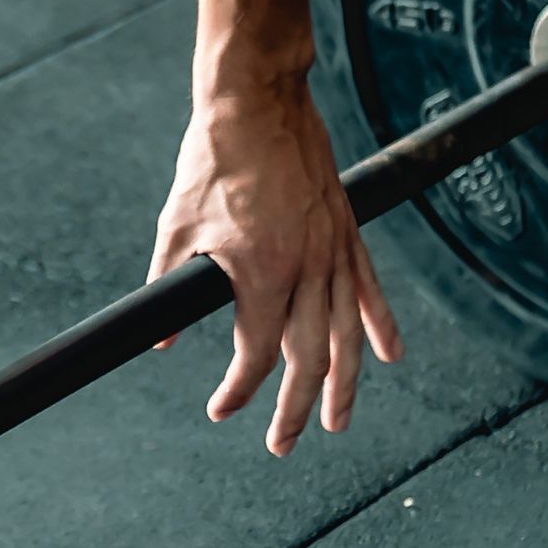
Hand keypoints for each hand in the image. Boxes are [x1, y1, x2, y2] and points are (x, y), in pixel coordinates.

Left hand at [147, 77, 403, 454]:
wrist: (257, 103)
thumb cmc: (212, 162)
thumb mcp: (176, 229)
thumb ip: (168, 290)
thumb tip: (159, 342)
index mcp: (261, 273)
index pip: (256, 354)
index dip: (239, 390)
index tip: (220, 409)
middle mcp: (307, 267)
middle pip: (309, 357)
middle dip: (295, 408)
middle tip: (282, 445)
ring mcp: (333, 249)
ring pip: (347, 332)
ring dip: (344, 383)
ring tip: (336, 421)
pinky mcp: (346, 230)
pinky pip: (369, 288)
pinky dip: (379, 325)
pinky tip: (388, 356)